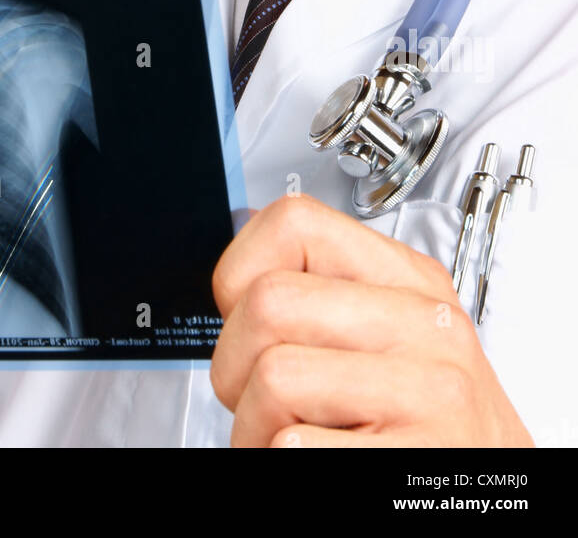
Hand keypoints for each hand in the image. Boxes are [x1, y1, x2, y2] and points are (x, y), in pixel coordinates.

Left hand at [210, 194, 533, 447]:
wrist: (487, 500)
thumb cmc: (428, 429)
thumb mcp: (396, 336)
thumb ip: (328, 295)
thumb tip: (237, 279)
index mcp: (411, 280)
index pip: (293, 222)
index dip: (242, 273)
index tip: (247, 315)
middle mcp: (426, 326)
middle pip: (267, 303)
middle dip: (235, 364)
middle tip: (262, 400)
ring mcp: (429, 393)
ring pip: (273, 377)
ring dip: (255, 426)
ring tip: (292, 439)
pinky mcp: (414, 460)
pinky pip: (292, 447)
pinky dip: (280, 464)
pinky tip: (319, 462)